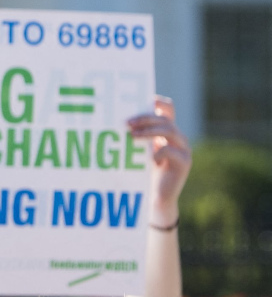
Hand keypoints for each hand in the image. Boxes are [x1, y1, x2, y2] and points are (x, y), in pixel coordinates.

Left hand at [126, 96, 189, 225]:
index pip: (167, 109)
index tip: (142, 100)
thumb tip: (112, 119)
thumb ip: (133, 135)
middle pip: (165, 119)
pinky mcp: (185, 162)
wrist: (154, 197)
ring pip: (170, 131)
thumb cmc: (141, 172)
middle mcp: (177, 137)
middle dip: (145, 118)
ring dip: (149, 131)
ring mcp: (183, 149)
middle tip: (126, 124)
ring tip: (132, 136)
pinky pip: (171, 151)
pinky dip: (158, 152)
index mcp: (166, 131)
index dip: (158, 102)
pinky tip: (149, 159)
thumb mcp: (136, 149)